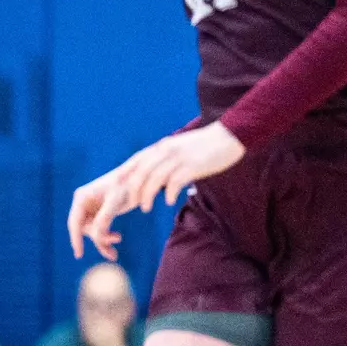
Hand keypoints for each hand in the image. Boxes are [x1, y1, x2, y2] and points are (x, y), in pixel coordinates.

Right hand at [67, 168, 129, 261]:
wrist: (139, 177)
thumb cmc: (126, 185)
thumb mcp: (116, 200)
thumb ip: (104, 217)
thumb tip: (96, 235)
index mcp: (81, 198)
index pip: (74, 222)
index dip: (75, 239)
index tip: (79, 254)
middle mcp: (84, 204)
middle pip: (84, 229)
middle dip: (98, 238)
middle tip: (116, 239)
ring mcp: (92, 210)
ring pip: (93, 232)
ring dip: (103, 242)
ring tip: (114, 255)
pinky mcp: (101, 214)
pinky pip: (100, 231)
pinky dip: (107, 240)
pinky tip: (114, 249)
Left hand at [120, 121, 244, 212]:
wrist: (230, 136)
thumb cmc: (204, 147)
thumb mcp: (179, 149)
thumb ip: (164, 160)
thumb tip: (153, 178)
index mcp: (161, 147)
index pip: (136, 161)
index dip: (125, 176)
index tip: (116, 190)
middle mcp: (166, 150)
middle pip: (141, 172)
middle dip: (132, 190)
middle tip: (130, 205)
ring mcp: (179, 158)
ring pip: (154, 178)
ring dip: (146, 195)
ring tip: (144, 209)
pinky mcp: (193, 165)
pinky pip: (175, 181)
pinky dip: (168, 193)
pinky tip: (168, 202)